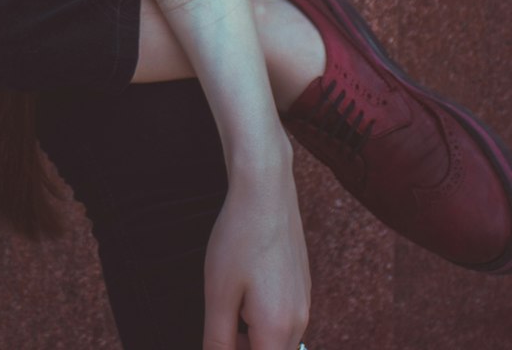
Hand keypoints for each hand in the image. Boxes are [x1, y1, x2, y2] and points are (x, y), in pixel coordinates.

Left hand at [203, 155, 309, 349]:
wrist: (265, 189)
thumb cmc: (239, 238)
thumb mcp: (218, 294)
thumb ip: (219, 340)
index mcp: (278, 331)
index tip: (222, 336)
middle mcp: (299, 322)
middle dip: (244, 348)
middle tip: (220, 325)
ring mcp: (304, 302)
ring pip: (278, 339)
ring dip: (252, 335)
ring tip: (230, 304)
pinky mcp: (303, 284)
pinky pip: (284, 317)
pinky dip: (263, 317)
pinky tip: (246, 287)